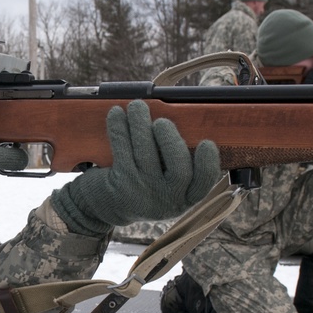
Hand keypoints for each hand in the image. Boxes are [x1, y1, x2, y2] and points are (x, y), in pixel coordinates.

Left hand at [50, 99, 221, 236]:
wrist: (104, 205)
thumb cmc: (142, 183)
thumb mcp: (164, 183)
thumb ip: (177, 160)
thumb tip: (181, 116)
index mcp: (184, 198)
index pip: (203, 183)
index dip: (208, 163)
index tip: (206, 142)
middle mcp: (167, 200)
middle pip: (179, 170)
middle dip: (171, 140)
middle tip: (161, 122)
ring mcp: (143, 193)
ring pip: (146, 154)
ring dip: (140, 124)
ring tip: (137, 106)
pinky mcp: (120, 185)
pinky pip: (122, 150)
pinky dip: (119, 128)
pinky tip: (116, 113)